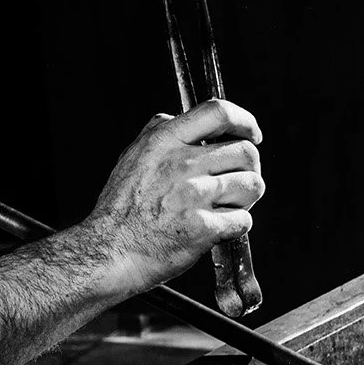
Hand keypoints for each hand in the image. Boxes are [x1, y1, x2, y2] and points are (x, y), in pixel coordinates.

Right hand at [76, 99, 264, 298]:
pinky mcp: (203, 228)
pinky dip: (237, 225)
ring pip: (252, 185)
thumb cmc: (122, 208)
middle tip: (237, 182)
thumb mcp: (133, 156)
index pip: (219, 113)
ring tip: (227, 206)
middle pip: (246, 153)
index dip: (245, 121)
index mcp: (165, 141)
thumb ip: (159, 133)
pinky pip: (244, 220)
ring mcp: (194, 196)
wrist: (111, 251)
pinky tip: (219, 227)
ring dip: (246, 198)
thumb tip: (180, 118)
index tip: (252, 134)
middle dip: (250, 168)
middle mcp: (181, 164)